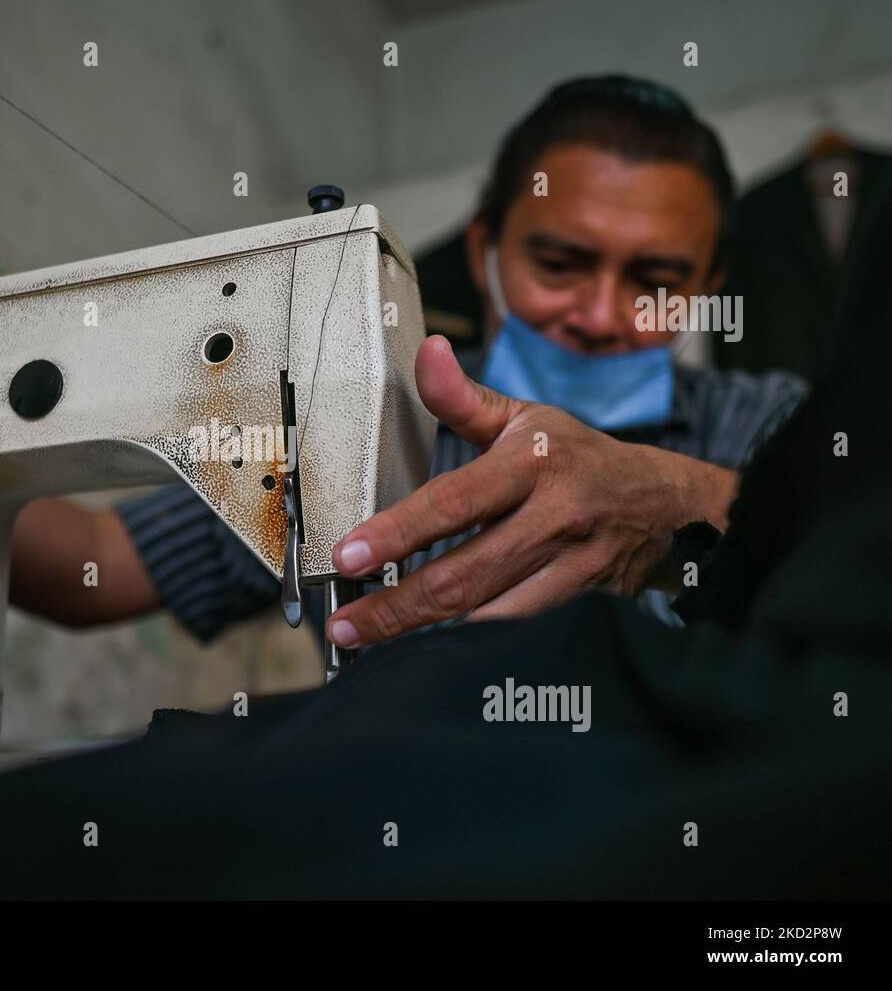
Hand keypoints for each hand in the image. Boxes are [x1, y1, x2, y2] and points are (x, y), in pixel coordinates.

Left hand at [325, 335, 737, 647]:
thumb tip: (425, 352)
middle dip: (397, 605)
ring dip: (424, 635)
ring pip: (488, 614)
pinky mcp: (581, 604)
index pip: (453, 503)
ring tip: (370, 644)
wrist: (663, 502)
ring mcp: (572, 566)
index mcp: (532, 463)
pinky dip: (468, 648)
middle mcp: (553, 517)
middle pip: (465, 574)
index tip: (349, 555)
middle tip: (344, 622)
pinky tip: (425, 654)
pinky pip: (516, 632)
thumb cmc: (578, 458)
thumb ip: (462, 397)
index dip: (397, 532)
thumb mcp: (524, 418)